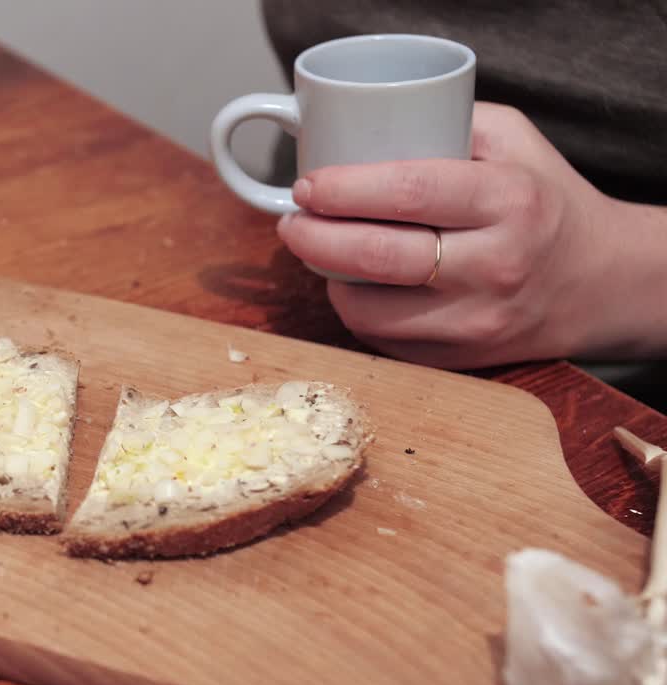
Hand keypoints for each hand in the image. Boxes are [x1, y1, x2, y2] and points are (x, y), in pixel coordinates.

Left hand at [276, 101, 651, 368]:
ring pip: (368, 310)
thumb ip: (445, 120)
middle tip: (292, 221)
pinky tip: (353, 285)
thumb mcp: (512, 139)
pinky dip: (355, 310)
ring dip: (327, 279)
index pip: (409, 194)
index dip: (343, 190)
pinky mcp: (460, 361)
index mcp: (510, 200)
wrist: (596, 281)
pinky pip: (381, 340)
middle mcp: (495, 266)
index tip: (307, 185)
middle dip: (314, 237)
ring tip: (318, 251)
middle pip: (377, 257)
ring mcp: (477, 322)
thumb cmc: (541, 199)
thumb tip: (358, 123)